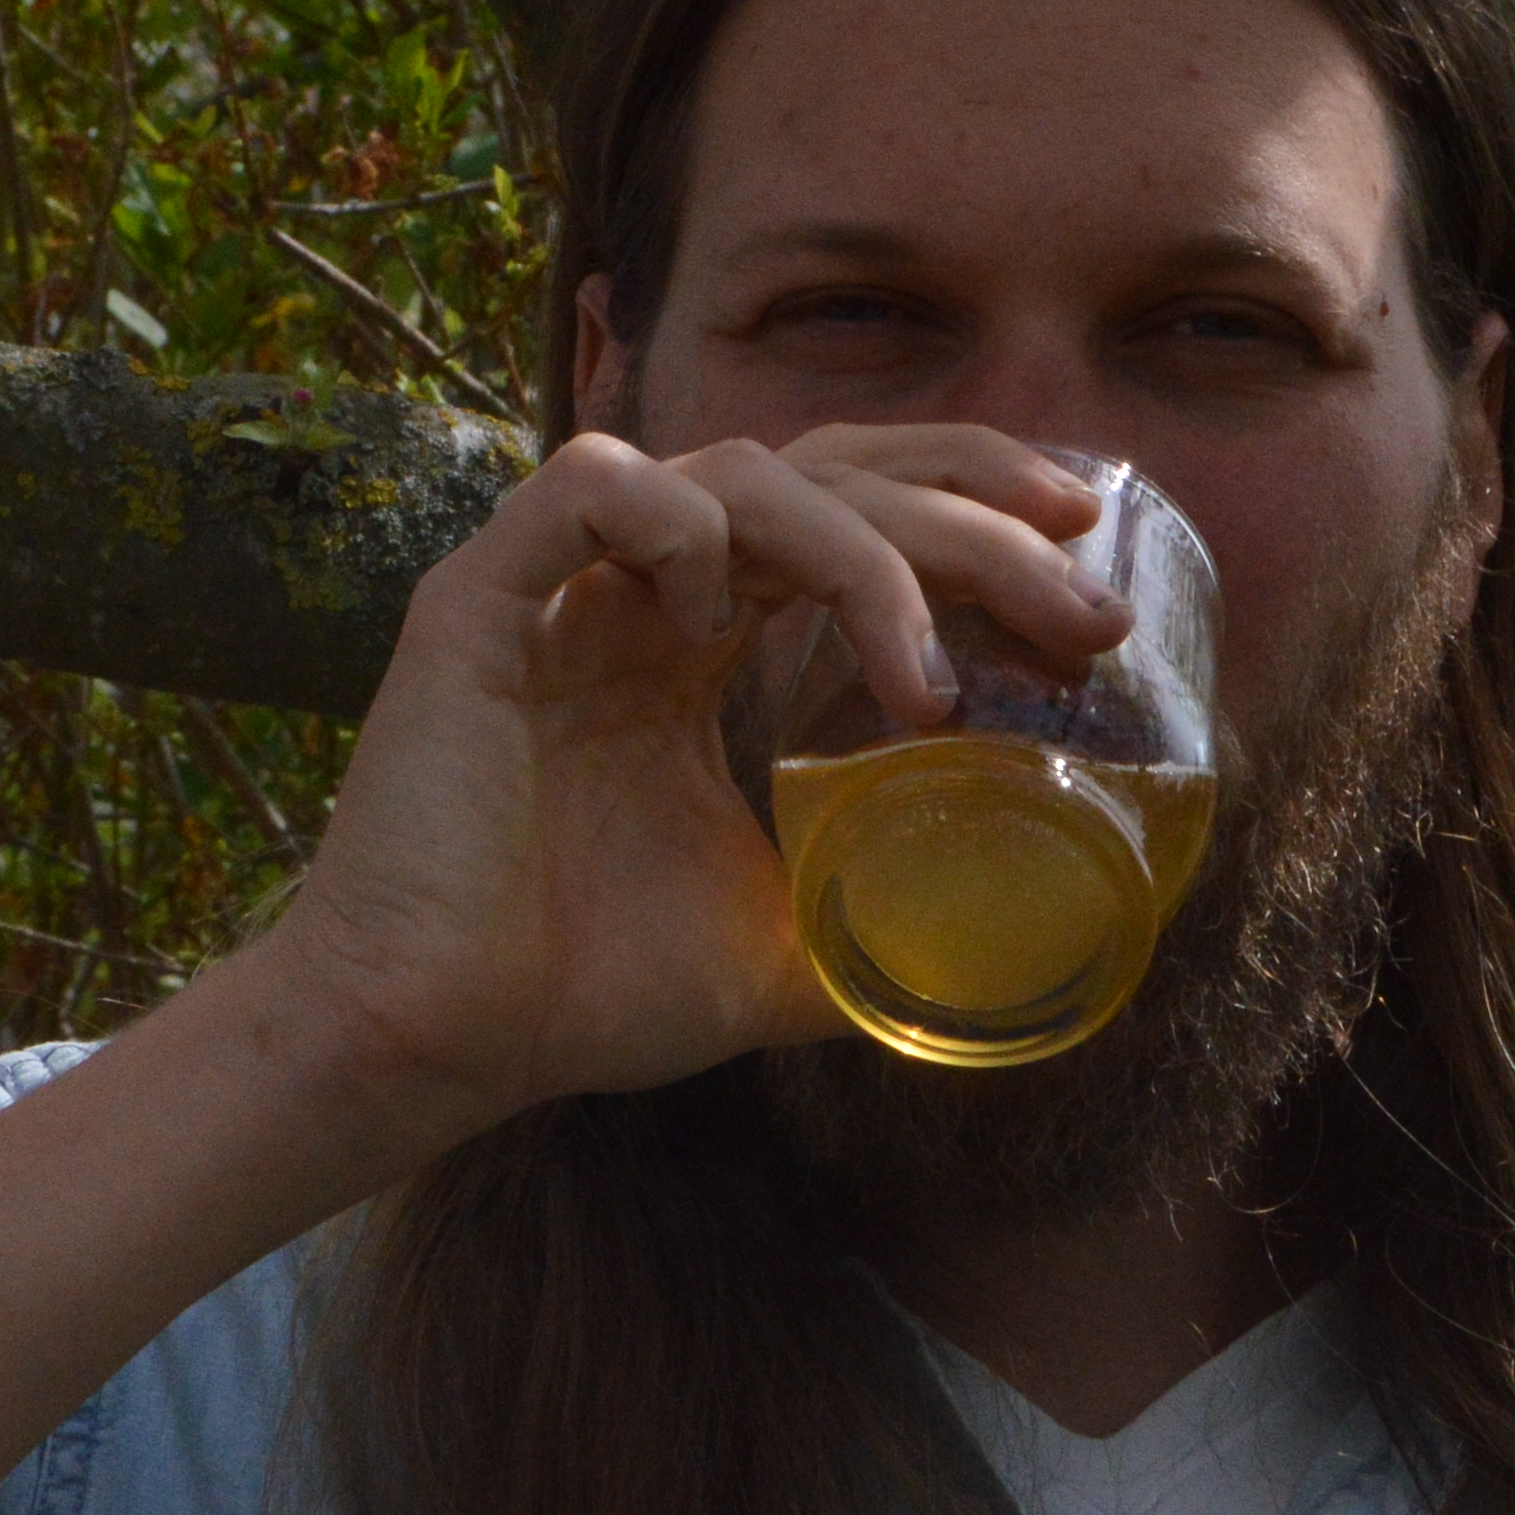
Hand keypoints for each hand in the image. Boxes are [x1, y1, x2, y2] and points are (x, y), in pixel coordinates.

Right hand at [231, 424, 1121, 1166]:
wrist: (428, 1046)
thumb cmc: (579, 992)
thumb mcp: (780, 948)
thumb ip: (880, 913)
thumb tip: (1019, 946)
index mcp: (700, 637)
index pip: (855, 503)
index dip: (970, 497)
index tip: (1087, 541)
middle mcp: (641, 586)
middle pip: (829, 469)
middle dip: (969, 514)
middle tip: (1076, 596)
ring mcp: (562, 584)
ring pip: (739, 468)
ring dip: (863, 552)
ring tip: (930, 679)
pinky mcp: (480, 603)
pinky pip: (591, 486)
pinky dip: (676, 523)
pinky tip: (717, 617)